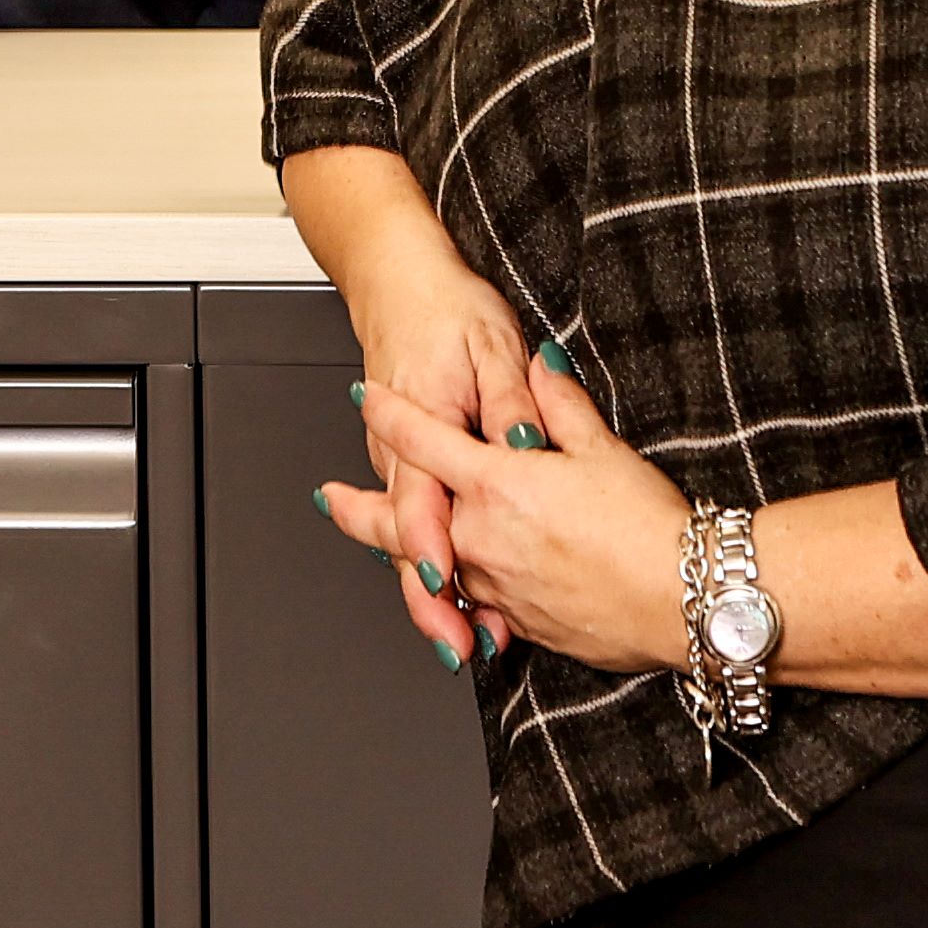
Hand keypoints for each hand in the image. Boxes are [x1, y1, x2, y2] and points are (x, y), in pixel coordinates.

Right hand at [275, 147, 542, 659]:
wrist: (400, 285)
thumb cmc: (445, 312)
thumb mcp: (494, 348)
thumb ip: (517, 401)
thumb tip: (527, 442)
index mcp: (428, 423)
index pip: (422, 500)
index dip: (435, 548)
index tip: (452, 582)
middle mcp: (406, 456)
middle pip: (408, 541)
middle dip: (430, 598)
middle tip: (457, 642)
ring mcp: (400, 467)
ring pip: (408, 545)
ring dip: (432, 595)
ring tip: (460, 640)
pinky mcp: (406, 471)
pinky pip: (416, 529)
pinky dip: (433, 569)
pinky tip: (463, 603)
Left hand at [322, 369, 691, 675]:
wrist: (686, 600)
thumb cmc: (649, 529)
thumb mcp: (603, 449)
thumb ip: (559, 404)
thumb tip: (540, 365)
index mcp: (497, 485)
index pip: (423, 439)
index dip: (389, 413)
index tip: (366, 399)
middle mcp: (481, 539)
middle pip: (400, 519)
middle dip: (357, 510)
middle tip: (331, 499)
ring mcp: (495, 585)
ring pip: (432, 565)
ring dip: (406, 552)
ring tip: (385, 543)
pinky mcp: (518, 621)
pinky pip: (471, 601)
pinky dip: (454, 589)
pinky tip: (453, 588)